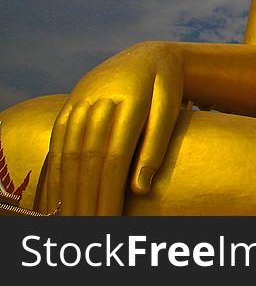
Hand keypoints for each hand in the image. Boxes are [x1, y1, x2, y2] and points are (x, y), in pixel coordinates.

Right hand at [41, 42, 183, 214]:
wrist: (148, 55)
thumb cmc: (166, 87)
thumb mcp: (170, 108)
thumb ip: (155, 145)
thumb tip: (140, 189)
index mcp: (130, 101)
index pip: (114, 156)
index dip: (109, 191)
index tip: (110, 220)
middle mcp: (99, 100)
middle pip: (88, 158)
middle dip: (86, 198)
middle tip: (89, 230)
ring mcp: (80, 102)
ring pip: (68, 152)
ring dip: (67, 190)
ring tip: (72, 221)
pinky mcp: (70, 106)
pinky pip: (57, 142)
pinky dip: (55, 172)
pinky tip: (55, 197)